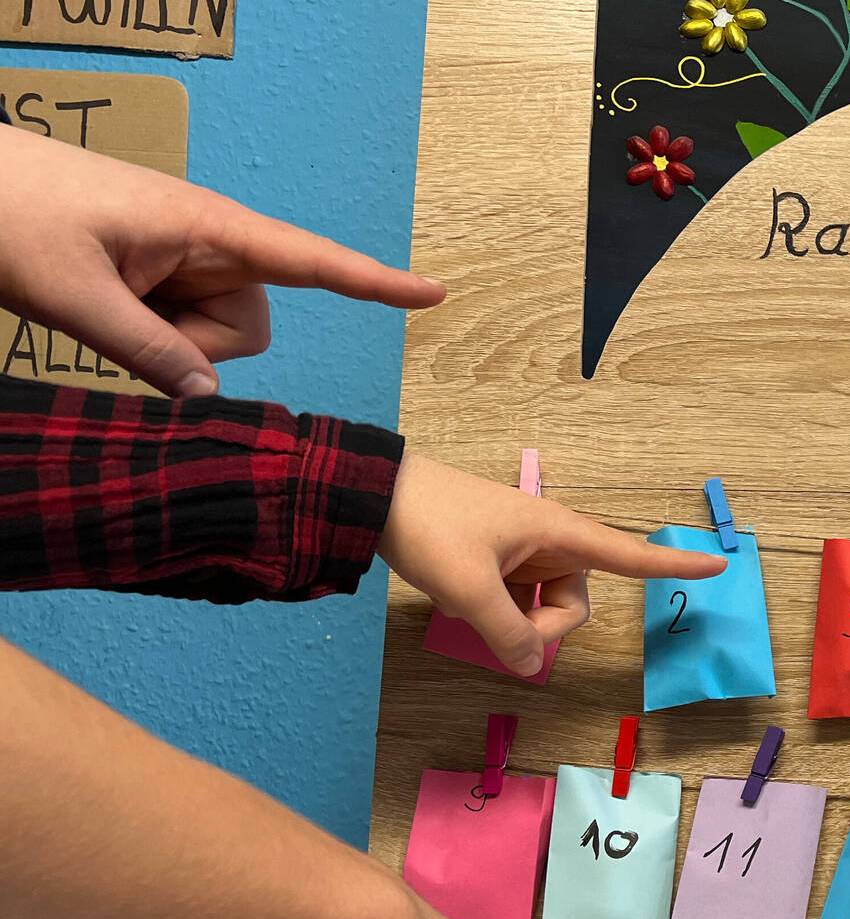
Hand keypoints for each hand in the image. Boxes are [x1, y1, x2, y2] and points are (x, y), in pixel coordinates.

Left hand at [0, 127, 442, 396]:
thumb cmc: (9, 213)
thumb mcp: (71, 293)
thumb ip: (147, 354)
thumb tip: (209, 400)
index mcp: (206, 226)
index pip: (309, 261)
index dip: (373, 282)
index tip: (434, 294)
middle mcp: (207, 241)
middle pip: (247, 326)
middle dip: (195, 343)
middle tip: (119, 310)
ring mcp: (183, 257)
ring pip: (214, 336)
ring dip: (165, 338)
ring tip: (103, 296)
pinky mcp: (160, 272)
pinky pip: (182, 328)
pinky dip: (149, 331)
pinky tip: (105, 298)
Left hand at [379, 453, 727, 675]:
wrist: (375, 496)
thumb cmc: (430, 528)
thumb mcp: (468, 590)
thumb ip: (507, 635)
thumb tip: (532, 665)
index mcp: (559, 533)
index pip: (629, 556)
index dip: (673, 566)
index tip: (719, 566)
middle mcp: (551, 542)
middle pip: (575, 603)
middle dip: (542, 626)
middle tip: (495, 623)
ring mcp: (525, 553)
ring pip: (544, 608)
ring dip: (514, 620)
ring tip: (468, 603)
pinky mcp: (501, 562)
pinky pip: (518, 601)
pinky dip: (496, 610)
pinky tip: (461, 596)